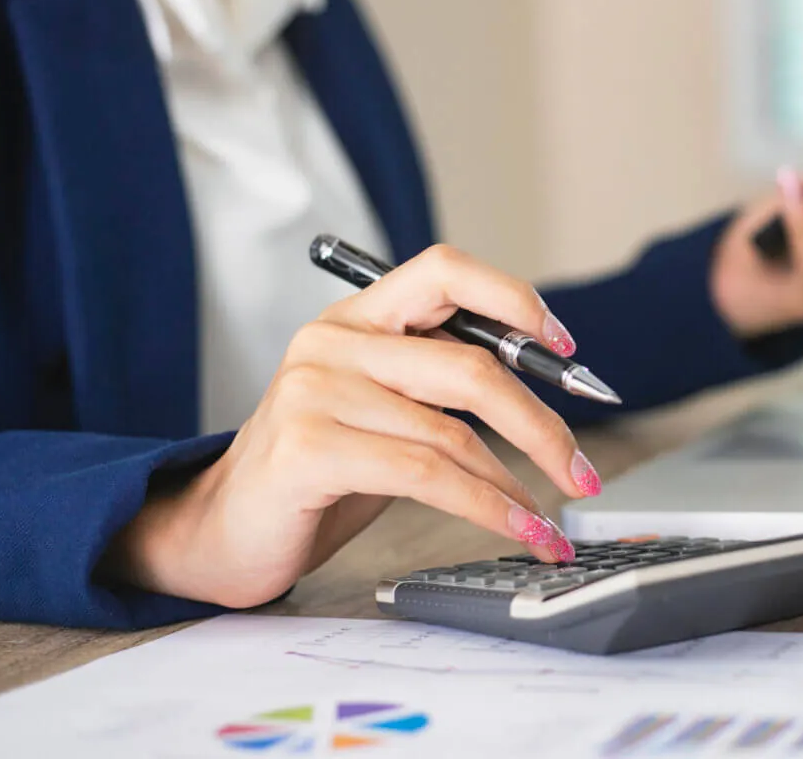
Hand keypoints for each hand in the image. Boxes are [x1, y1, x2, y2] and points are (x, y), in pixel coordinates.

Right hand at [100, 245, 602, 608]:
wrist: (219, 531)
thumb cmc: (316, 472)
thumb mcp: (383, 409)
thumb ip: (441, 385)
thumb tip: (544, 392)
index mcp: (356, 318)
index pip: (444, 270)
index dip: (513, 299)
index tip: (566, 347)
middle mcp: (333, 341)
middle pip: (470, 365)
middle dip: (543, 423)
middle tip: (582, 471)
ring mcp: (315, 392)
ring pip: (453, 433)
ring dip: (519, 484)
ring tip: (550, 521)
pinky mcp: (308, 449)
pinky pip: (426, 475)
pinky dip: (487, 506)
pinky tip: (518, 528)